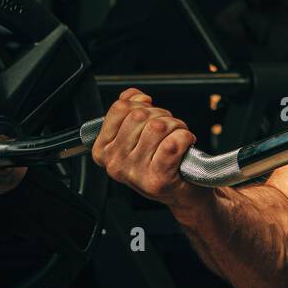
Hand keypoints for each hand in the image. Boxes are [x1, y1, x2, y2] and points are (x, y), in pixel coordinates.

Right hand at [90, 88, 198, 207]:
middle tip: (169, 130)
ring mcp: (135, 172)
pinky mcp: (158, 179)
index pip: (120, 108)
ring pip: (158, 126)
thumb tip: (131, 95)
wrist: (183, 192)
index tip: (151, 114)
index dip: (142, 104)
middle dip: (162, 116)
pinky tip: (185, 145)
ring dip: (176, 126)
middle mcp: (115, 163)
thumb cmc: (160, 163)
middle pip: (141, 115)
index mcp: (103, 150)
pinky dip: (185, 138)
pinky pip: (173, 143)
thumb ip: (128, 112)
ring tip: (177, 138)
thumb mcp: (135, 138)